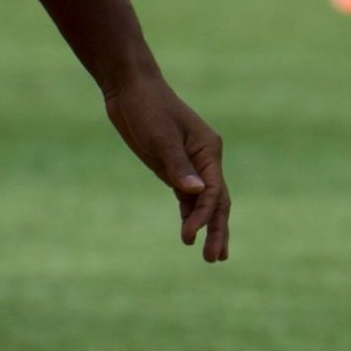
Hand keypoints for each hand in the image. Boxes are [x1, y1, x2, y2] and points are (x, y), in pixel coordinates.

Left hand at [103, 75, 229, 261]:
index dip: (204, 216)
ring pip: (205, 202)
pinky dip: (191, 215)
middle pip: (218, 200)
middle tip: (215, 259)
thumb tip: (197, 191)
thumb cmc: (148, 109)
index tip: (189, 238)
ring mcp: (191, 165)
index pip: (214, 190)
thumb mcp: (160, 137)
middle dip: (218, 230)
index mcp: (209, 150)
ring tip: (211, 256)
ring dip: (208, 227)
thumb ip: (178, 165)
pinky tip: (190, 233)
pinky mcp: (174, 168)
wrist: (132, 91)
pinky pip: (188, 197)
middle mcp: (206, 160)